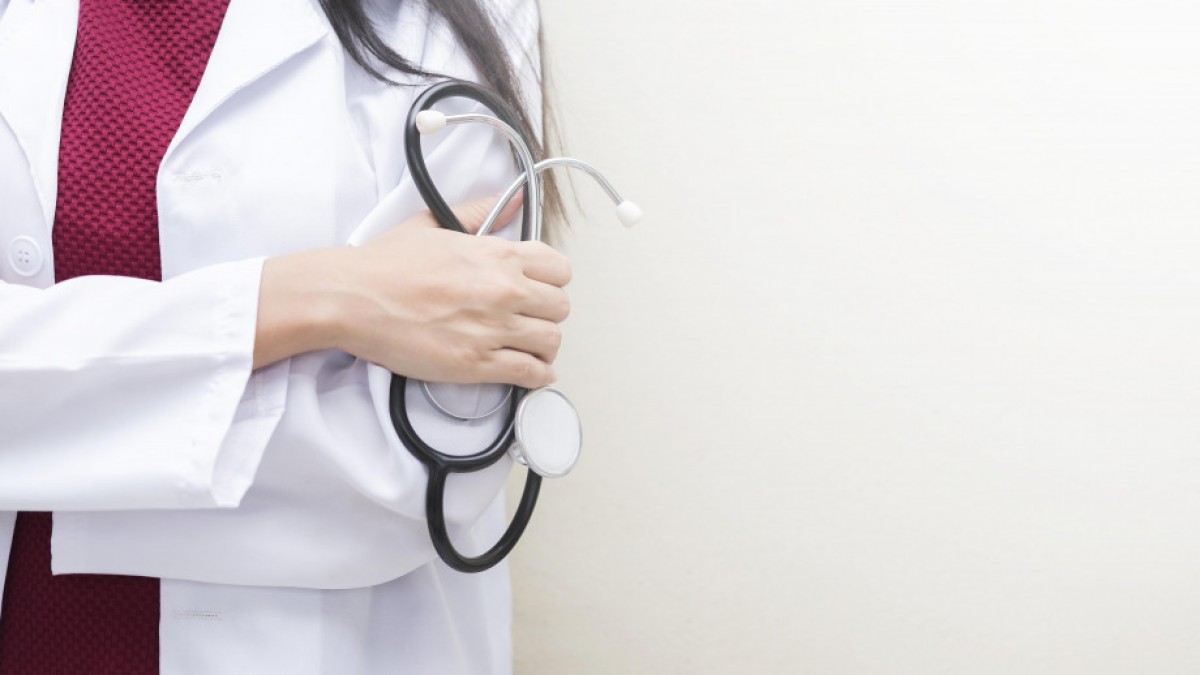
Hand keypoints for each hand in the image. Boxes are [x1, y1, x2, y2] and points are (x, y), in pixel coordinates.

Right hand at [255, 196, 571, 388]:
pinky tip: (531, 373)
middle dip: (548, 314)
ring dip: (544, 347)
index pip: (559, 269)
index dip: (553, 281)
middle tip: (532, 319)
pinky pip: (531, 373)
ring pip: (551, 342)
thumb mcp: (434, 224)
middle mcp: (503, 290)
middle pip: (560, 307)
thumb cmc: (384, 266)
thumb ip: (479, 212)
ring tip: (530, 347)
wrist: (353, 298)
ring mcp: (493, 329)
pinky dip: (537, 376)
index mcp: (497, 255)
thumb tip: (513, 200)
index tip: (541, 288)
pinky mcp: (477, 364)